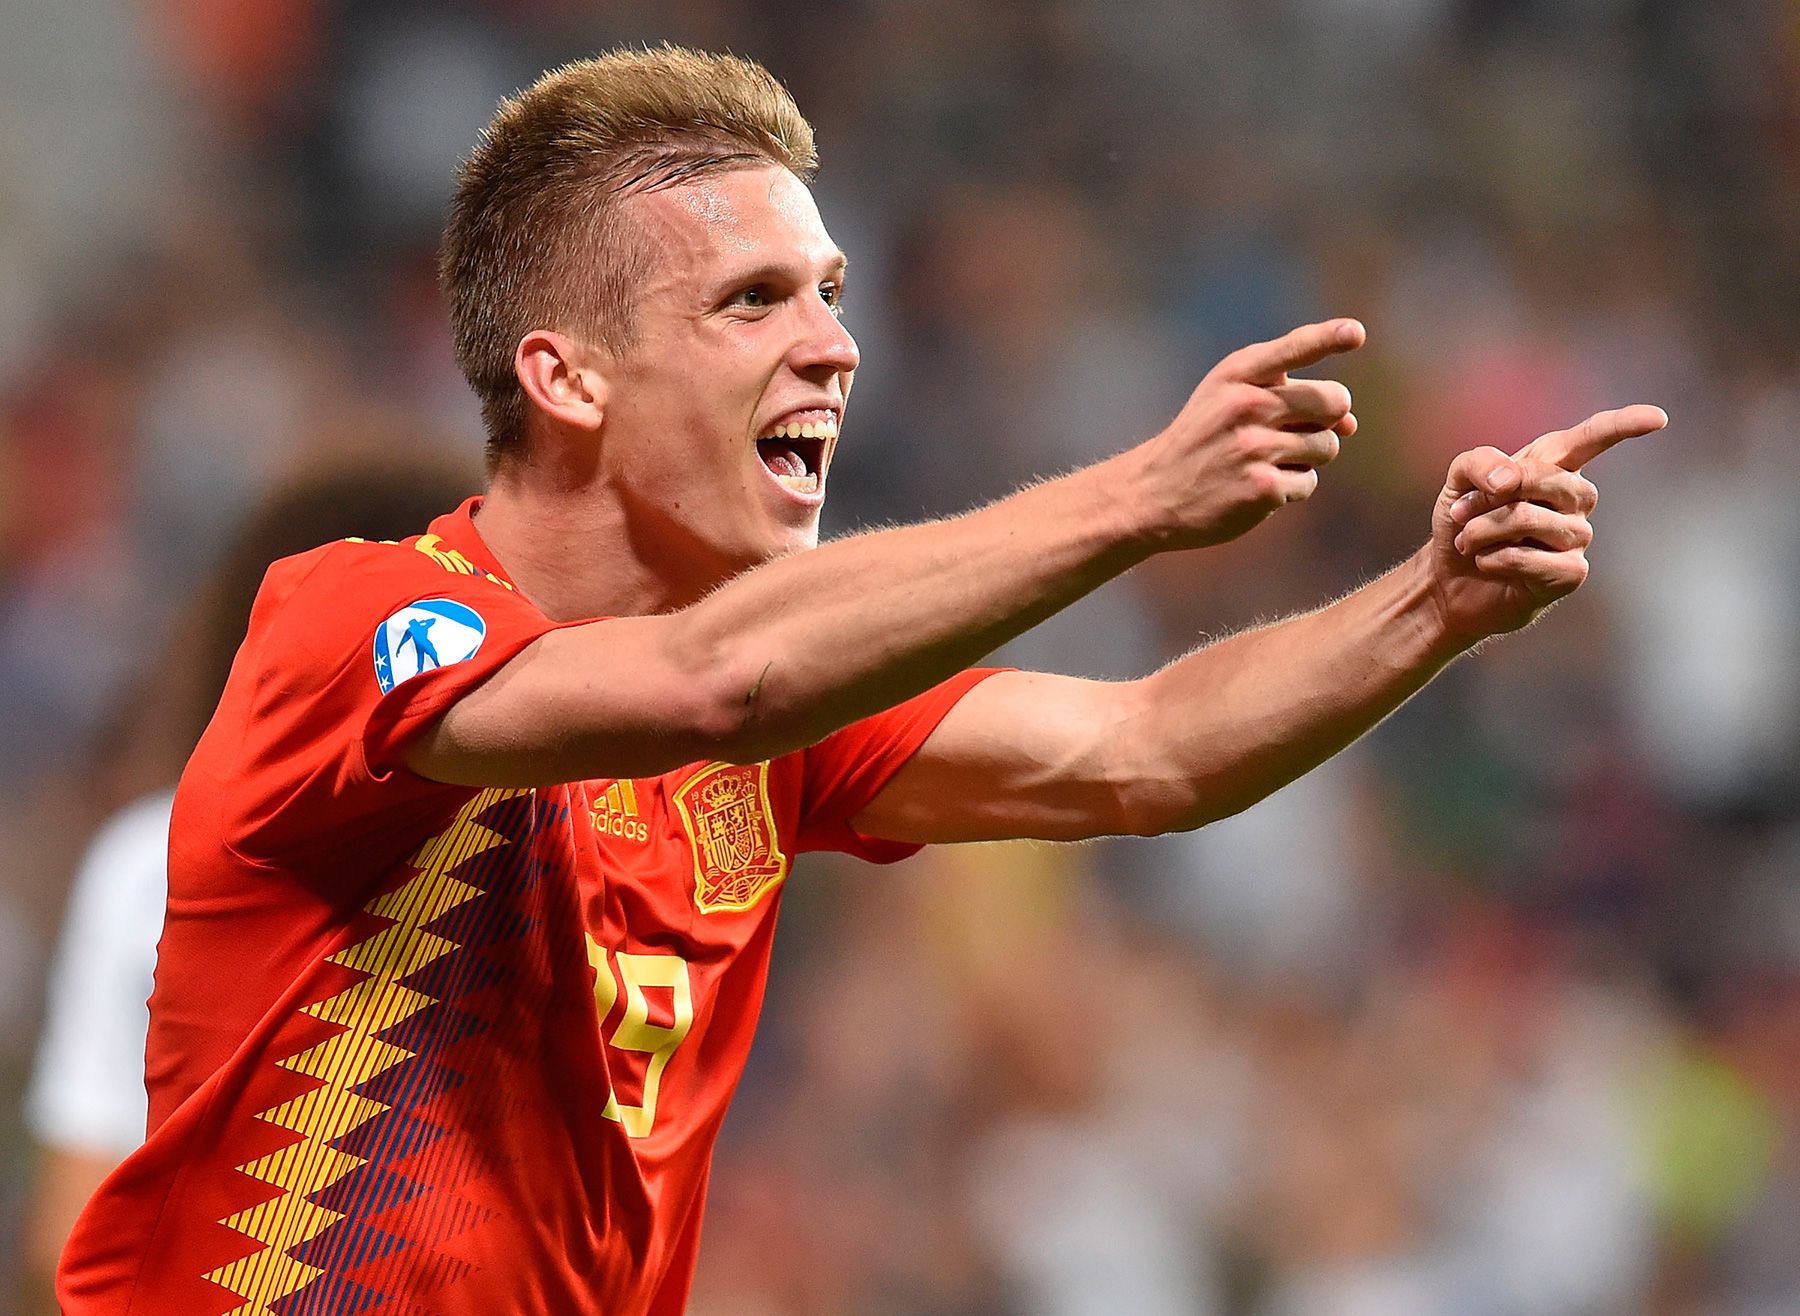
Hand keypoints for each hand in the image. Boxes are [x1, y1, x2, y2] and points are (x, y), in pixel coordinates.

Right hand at [1130, 318, 1363, 548]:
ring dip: (1308, 457)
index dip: (1329, 337)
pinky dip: (1291, 487)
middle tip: (1295, 430)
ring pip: (1328, 446)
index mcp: (1237, 374)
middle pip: (1334, 401)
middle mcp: (1246, 406)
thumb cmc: (1205, 438)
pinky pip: (1309, 483)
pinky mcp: (1262, 489)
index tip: (1356, 332)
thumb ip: (1288, 395)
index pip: (1293, 348)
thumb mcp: (1227, 397)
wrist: (1154, 492)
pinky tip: (1256, 486)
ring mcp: (1254, 448)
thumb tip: (1351, 425)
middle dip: (1328, 418)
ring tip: (1265, 460)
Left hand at [1426, 404, 1668, 642]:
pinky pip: (1531, 559)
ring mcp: (1578, 536)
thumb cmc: (1463, 524)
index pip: (1595, 438)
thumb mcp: (1459, 482)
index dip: (1625, 425)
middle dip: (1493, 496)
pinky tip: (1487, 564)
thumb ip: (1479, 462)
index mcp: (1555, 465)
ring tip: (1467, 541)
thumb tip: (1509, 477)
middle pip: (1549, 480)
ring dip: (1483, 530)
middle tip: (1461, 513)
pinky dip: (1495, 560)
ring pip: (1531, 520)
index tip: (1658, 417)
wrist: (1448, 580)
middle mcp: (1576, 498)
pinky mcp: (1571, 573)